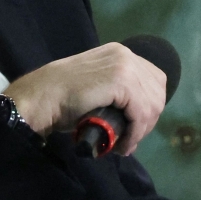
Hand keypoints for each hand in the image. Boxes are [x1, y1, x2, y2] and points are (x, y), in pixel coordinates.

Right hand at [3, 43, 166, 155]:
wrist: (42, 97)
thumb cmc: (63, 98)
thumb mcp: (98, 90)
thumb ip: (119, 97)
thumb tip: (139, 122)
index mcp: (121, 54)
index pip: (154, 81)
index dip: (149, 107)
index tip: (135, 128)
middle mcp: (126, 55)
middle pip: (157, 92)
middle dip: (148, 121)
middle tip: (130, 139)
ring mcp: (124, 65)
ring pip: (151, 104)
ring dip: (141, 131)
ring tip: (124, 145)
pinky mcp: (120, 80)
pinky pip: (140, 113)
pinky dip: (135, 133)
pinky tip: (123, 144)